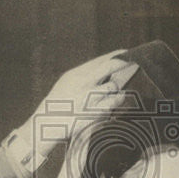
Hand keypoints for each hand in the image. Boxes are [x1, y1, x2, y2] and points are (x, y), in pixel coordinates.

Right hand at [8, 50, 138, 176]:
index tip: (125, 52)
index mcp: (76, 75)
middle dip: (122, 64)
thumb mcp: (67, 84)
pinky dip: (116, 101)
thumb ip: (85, 76)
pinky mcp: (94, 112)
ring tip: (115, 92)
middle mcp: (83, 83)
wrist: (46, 125)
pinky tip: (114, 101)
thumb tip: (106, 71)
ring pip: (113, 87)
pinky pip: (113, 103)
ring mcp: (89, 97)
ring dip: (116, 90)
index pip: (100, 60)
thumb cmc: (58, 105)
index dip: (116, 55)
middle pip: (110, 67)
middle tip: (132, 64)